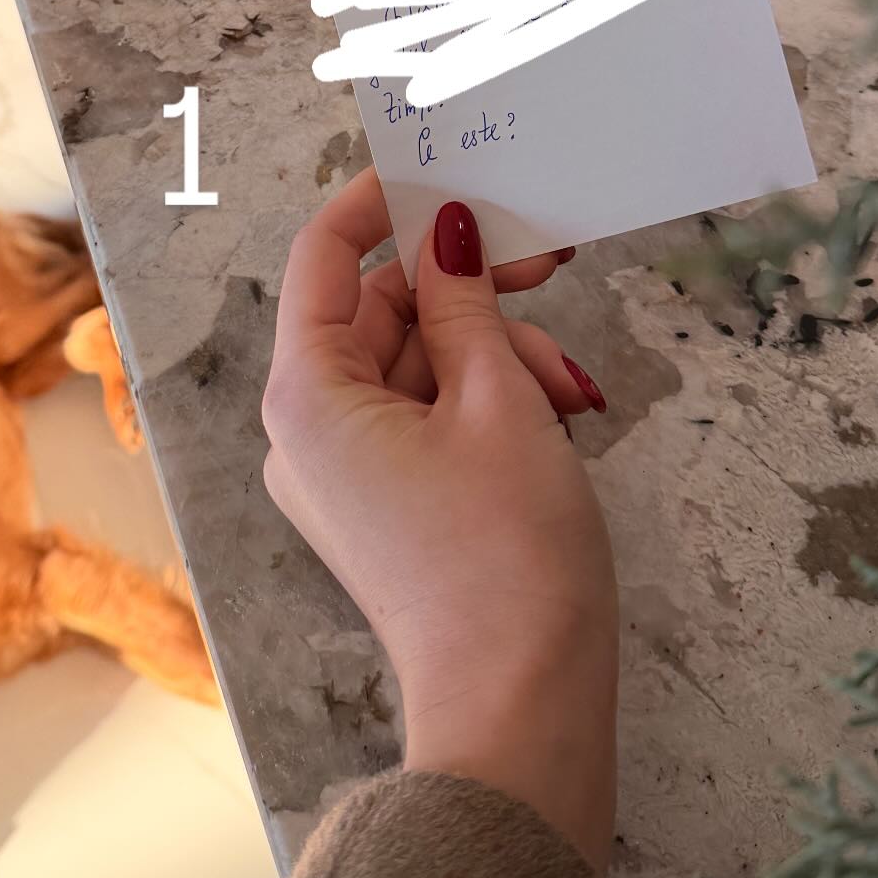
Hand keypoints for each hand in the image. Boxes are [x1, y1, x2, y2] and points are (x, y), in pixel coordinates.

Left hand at [262, 168, 618, 871]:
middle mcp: (305, 429)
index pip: (323, 257)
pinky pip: (427, 418)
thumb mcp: (497, 401)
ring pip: (418, 364)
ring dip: (497, 356)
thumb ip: (465, 303)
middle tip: (552, 265)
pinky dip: (488, 404)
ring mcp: (343, 472)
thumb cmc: (506, 555)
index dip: (380, 203)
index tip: (445, 168)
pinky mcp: (384, 504)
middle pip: (382, 311)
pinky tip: (558, 415)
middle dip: (472, 293)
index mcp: (307, 393)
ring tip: (571, 390)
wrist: (521, 708)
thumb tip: (446, 233)